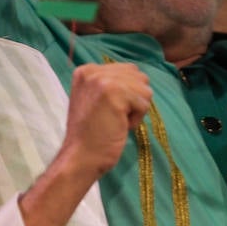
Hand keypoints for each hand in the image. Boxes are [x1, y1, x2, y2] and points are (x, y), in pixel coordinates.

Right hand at [58, 63, 152, 179]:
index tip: (108, 110)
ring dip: (136, 110)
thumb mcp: (97, 100)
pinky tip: (119, 126)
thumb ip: (113, 85)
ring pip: (144, 89)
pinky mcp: (114, 93)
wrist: (82, 155)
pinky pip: (144, 103)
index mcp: (87, 70)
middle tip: (114, 117)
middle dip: (134, 99)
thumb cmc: (92, 134)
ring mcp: (103, 79)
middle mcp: (93, 70)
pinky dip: (137, 119)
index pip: (128, 70)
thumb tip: (142, 79)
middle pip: (139, 77)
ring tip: (116, 121)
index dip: (128, 94)